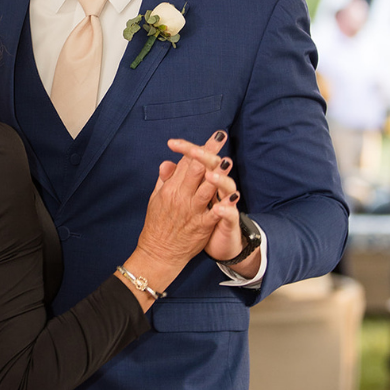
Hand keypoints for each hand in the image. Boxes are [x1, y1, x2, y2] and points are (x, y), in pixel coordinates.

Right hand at [130, 131, 232, 283]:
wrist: (158, 252)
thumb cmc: (157, 224)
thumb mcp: (156, 199)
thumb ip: (165, 180)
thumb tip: (169, 162)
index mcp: (170, 189)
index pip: (186, 163)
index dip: (199, 148)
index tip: (213, 136)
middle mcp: (181, 197)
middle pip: (196, 170)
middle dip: (209, 153)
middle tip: (221, 137)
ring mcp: (191, 211)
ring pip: (206, 188)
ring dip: (217, 174)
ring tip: (228, 161)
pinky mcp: (201, 226)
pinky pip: (214, 214)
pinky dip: (224, 205)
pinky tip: (234, 197)